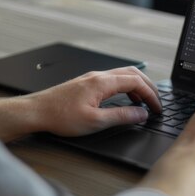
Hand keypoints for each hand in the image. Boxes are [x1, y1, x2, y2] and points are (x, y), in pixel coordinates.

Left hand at [27, 66, 161, 136]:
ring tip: (144, 102)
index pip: (136, 82)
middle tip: (157, 102)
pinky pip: (113, 79)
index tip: (158, 108)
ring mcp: (92, 78)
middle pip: (132, 74)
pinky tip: (125, 99)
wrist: (36, 111)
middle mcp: (99, 76)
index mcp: (103, 82)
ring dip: (137, 86)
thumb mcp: (95, 122)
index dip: (151, 95)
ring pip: (122, 75)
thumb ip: (121, 117)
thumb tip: (141, 114)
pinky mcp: (86, 83)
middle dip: (148, 87)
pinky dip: (126, 86)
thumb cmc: (60, 116)